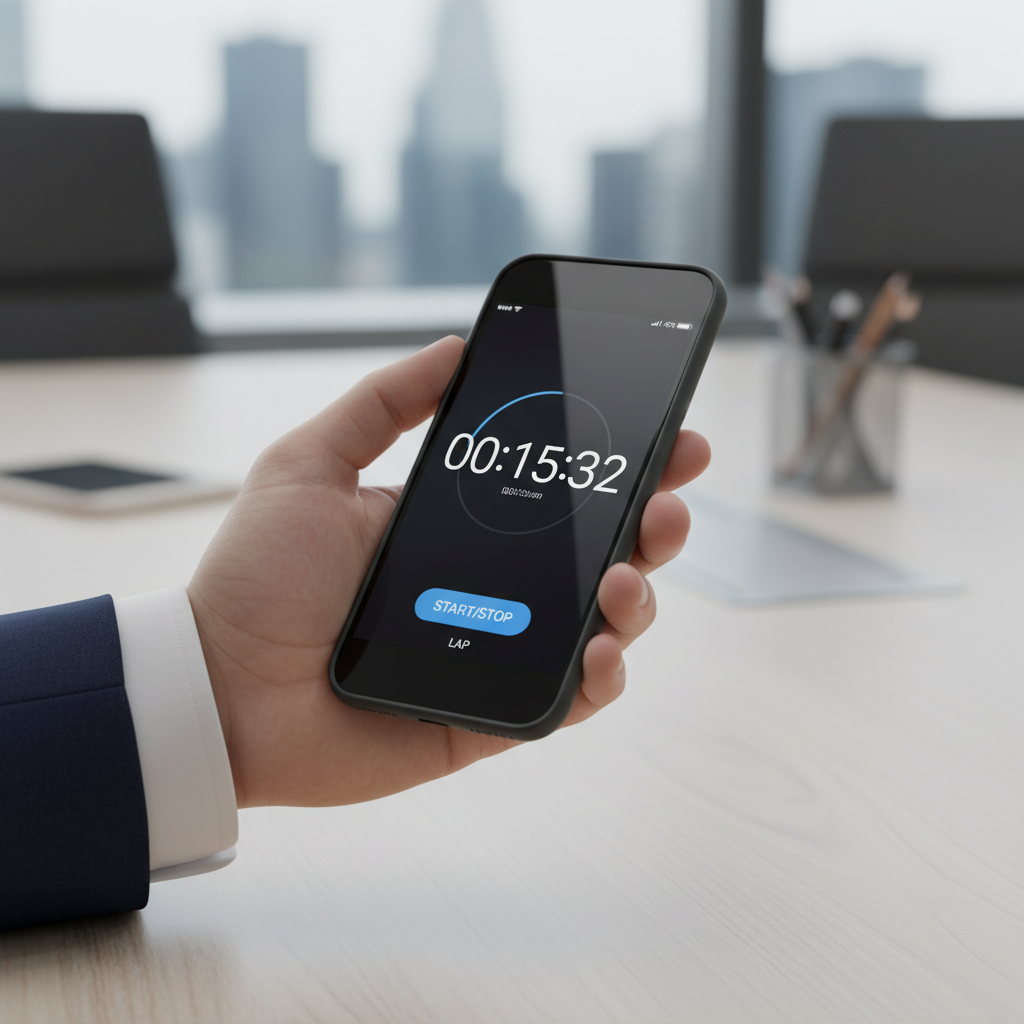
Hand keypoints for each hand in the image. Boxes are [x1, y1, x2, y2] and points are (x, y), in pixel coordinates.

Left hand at [188, 336, 710, 807]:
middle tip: (667, 503)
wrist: (221, 689)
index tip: (670, 436)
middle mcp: (493, 586)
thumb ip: (382, 402)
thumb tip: (455, 345)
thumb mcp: (310, 463)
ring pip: (602, 624)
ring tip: (626, 577)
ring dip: (637, 598)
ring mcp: (500, 650)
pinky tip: (601, 651)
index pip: (559, 490)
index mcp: (461, 526)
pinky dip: (603, 678)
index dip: (622, 465)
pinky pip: (570, 701)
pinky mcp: (494, 715)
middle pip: (601, 553)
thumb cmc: (258, 579)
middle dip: (653, 524)